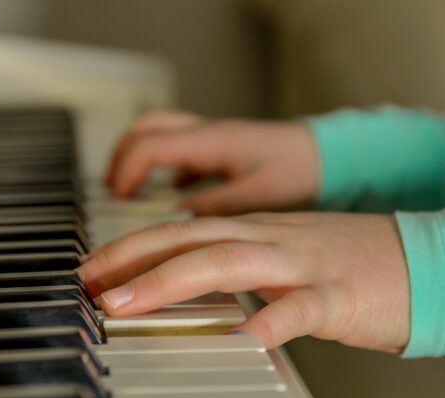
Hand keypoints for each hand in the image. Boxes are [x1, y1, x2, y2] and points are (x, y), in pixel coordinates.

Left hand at [78, 212, 411, 351]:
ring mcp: (305, 264)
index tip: (94, 268)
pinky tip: (241, 337)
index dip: (133, 246)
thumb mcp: (293, 257)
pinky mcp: (339, 295)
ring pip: (228, 263)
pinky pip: (300, 308)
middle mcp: (273, 239)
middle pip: (190, 239)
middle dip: (131, 259)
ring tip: (125, 302)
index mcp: (261, 231)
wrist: (432, 263)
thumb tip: (197, 285)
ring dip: (170, 280)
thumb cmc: (360, 267)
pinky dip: (268, 320)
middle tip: (87, 284)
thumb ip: (247, 267)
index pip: (184, 230)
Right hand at [105, 111, 320, 215]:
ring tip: (129, 194)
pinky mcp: (226, 152)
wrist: (334, 158)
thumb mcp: (259, 196)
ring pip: (162, 137)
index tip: (118, 201)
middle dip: (121, 158)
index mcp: (213, 142)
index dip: (125, 173)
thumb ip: (216, 206)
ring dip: (140, 160)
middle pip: (146, 130)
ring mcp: (216, 140)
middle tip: (110, 192)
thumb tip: (176, 220)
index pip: (149, 147)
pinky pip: (184, 152)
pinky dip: (166, 169)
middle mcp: (209, 135)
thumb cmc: (303, 172)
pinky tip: (169, 197)